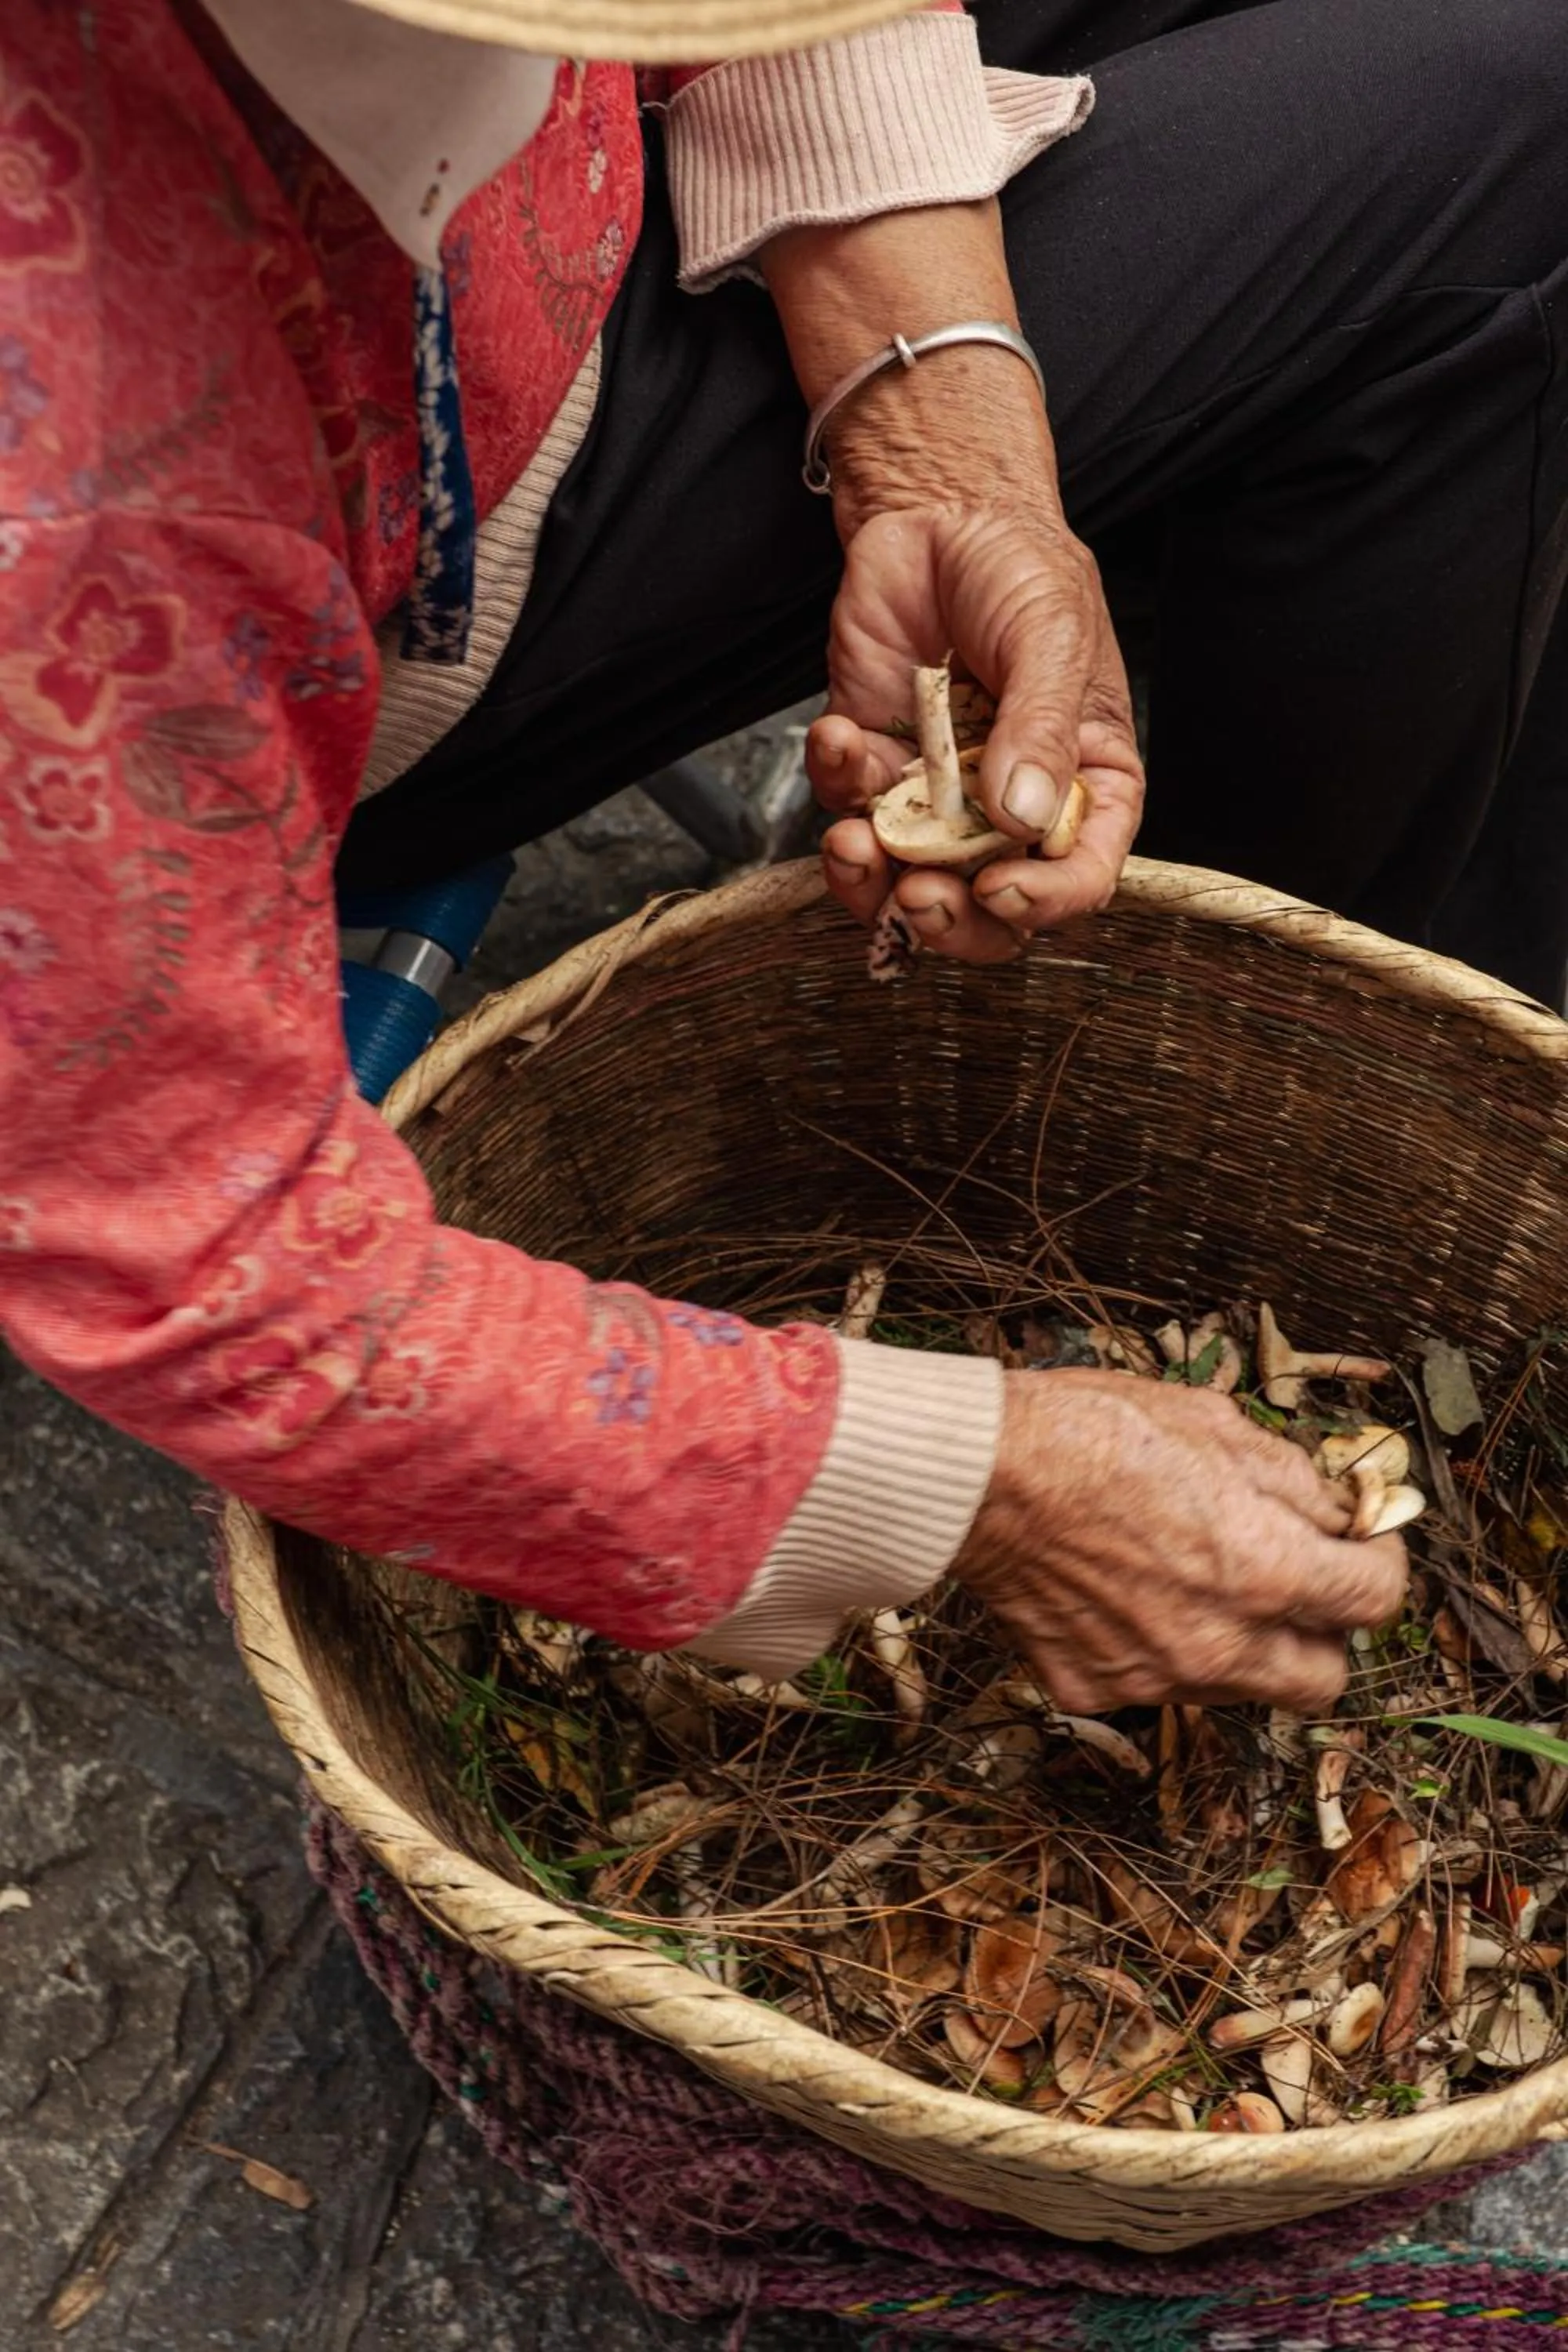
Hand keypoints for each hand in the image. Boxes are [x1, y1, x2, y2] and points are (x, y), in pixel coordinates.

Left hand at [758, 202, 1142, 959]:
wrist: (935, 511)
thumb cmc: (1018, 568)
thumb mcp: (1052, 637)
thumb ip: (1042, 729)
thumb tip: (1025, 818)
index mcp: (1082, 784)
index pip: (1081, 873)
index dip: (1045, 900)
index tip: (999, 889)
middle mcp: (1010, 806)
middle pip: (988, 907)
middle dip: (947, 919)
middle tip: (915, 897)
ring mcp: (936, 792)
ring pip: (904, 878)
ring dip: (872, 880)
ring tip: (853, 844)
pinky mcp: (873, 763)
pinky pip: (846, 806)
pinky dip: (835, 784)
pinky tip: (839, 735)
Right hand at [953, 1370, 1408, 1714]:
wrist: (980, 1474)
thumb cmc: (1093, 1432)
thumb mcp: (1216, 1423)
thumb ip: (1296, 1481)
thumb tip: (1342, 1511)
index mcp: (1267, 1569)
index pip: (1377, 1599)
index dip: (1380, 1559)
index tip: (1361, 1539)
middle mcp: (1221, 1644)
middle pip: (1325, 1680)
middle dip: (1324, 1632)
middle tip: (1297, 1581)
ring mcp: (1156, 1677)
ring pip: (1242, 1689)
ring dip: (1245, 1645)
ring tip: (1199, 1579)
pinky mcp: (1094, 1688)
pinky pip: (1153, 1687)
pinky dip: (1155, 1649)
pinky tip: (1126, 1593)